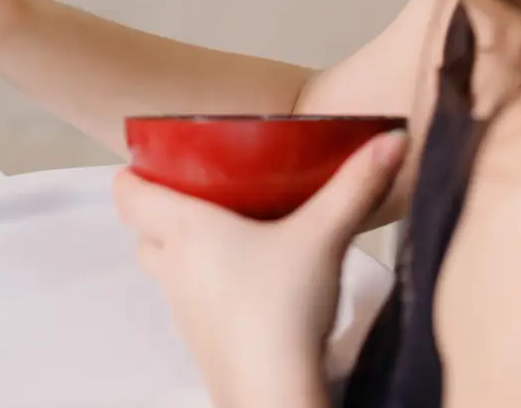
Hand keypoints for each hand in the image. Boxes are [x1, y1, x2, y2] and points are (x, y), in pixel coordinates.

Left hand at [113, 130, 405, 406]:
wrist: (273, 390)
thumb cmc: (282, 306)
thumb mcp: (323, 237)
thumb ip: (355, 187)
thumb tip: (393, 139)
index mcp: (183, 228)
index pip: (127, 192)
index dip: (135, 173)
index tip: (160, 159)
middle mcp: (172, 266)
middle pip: (143, 231)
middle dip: (161, 212)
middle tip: (202, 193)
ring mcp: (182, 308)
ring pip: (165, 269)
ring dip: (184, 252)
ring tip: (229, 235)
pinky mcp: (199, 340)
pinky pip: (191, 303)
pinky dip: (207, 288)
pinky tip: (248, 286)